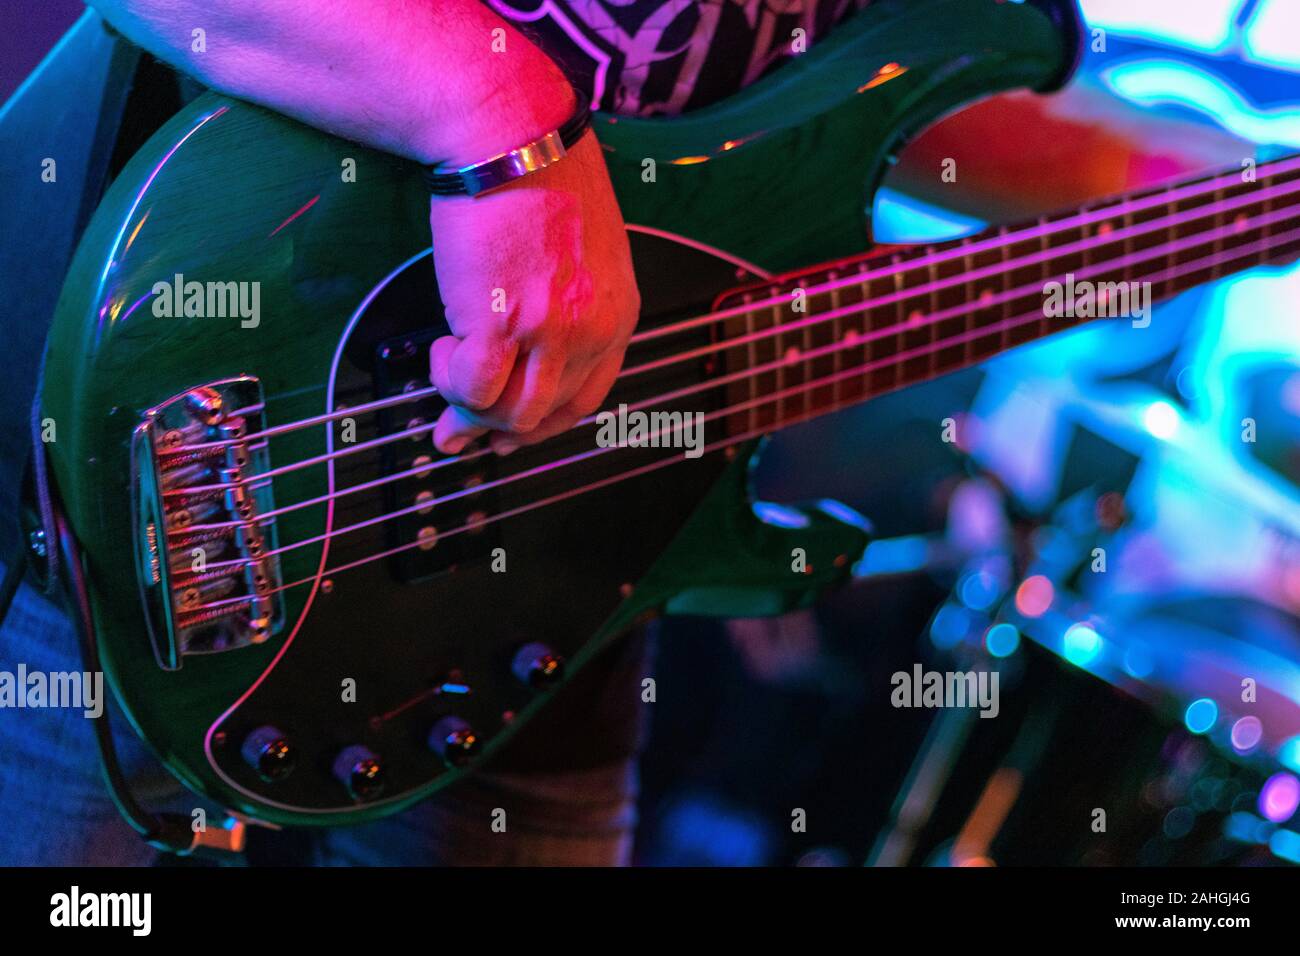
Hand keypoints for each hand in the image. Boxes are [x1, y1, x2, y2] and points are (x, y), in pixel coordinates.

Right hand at [427, 131, 639, 455]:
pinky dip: (450, 380)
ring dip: (472, 406)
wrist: (512, 134)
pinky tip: (443, 350)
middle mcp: (591, 330)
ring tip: (448, 372)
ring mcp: (549, 332)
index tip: (514, 431)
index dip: (545, 423)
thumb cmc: (540, 175)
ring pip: (512, 412)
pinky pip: (473, 387)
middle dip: (500, 429)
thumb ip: (570, 300)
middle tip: (460, 430)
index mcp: (616, 312)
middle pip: (548, 413)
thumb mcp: (584, 249)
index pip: (587, 396)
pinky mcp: (501, 323)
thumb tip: (526, 341)